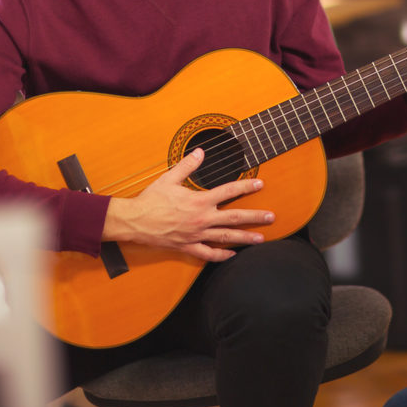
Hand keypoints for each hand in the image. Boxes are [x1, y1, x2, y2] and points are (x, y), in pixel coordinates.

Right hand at [104, 149, 275, 261]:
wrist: (134, 222)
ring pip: (226, 238)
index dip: (246, 186)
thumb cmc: (151, 200)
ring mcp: (196, 235)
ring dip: (245, 238)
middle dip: (255, 217)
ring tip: (261, 239)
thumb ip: (187, 165)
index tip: (260, 184)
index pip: (228, 191)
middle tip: (272, 217)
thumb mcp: (169, 178)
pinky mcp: (188, 247)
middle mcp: (202, 219)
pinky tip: (233, 255)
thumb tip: (200, 151)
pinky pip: (208, 254)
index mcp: (199, 201)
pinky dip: (221, 255)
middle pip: (234, 218)